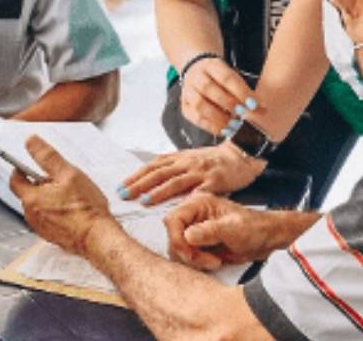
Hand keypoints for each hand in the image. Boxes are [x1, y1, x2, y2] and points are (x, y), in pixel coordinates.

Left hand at [8, 136, 114, 256]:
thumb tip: (31, 142)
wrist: (97, 237)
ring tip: (69, 193)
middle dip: (40, 183)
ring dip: (49, 197)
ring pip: (39, 205)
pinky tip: (72, 208)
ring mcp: (41, 227)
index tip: (28, 162)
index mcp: (31, 199)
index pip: (15, 180)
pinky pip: (48, 218)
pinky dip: (56, 210)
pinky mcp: (52, 235)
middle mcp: (31, 215)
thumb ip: (48, 157)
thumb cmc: (85, 209)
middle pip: (28, 192)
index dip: (20, 168)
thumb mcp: (68, 174)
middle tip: (59, 178)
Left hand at [119, 143, 265, 205]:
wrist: (241, 155)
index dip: (136, 176)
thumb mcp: (191, 159)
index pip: (153, 166)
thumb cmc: (215, 160)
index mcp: (180, 158)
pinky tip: (178, 208)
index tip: (121, 187)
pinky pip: (200, 191)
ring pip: (176, 181)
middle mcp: (187, 163)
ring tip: (144, 201)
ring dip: (158, 192)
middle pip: (159, 173)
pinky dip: (188, 199)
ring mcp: (201, 171)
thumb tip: (151, 177)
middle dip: (139, 184)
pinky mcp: (215, 181)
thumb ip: (174, 168)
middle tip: (124, 194)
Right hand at [163, 194, 282, 271]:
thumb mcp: (233, 229)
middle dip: (188, 254)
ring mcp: (193, 231)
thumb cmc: (253, 228)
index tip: (190, 254)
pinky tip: (214, 262)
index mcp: (198, 204)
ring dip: (194, 261)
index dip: (177, 239)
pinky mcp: (197, 245)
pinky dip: (197, 265)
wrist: (264, 240)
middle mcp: (192, 216)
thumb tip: (187, 236)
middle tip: (210, 261)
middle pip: (173, 238)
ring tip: (215, 262)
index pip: (172, 220)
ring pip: (177, 251)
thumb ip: (210, 231)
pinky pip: (186, 258)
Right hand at [180, 56, 258, 134]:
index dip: (242, 92)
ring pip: (200, 105)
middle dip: (230, 104)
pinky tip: (225, 130)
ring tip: (235, 126)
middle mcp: (196, 76)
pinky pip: (196, 118)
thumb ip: (244, 90)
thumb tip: (262, 108)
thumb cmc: (220, 78)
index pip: (227, 77)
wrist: (197, 73)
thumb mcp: (232, 76)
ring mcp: (187, 91)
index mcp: (211, 65)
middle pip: (209, 89)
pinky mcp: (185, 107)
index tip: (256, 105)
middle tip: (245, 115)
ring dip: (219, 118)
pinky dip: (211, 126)